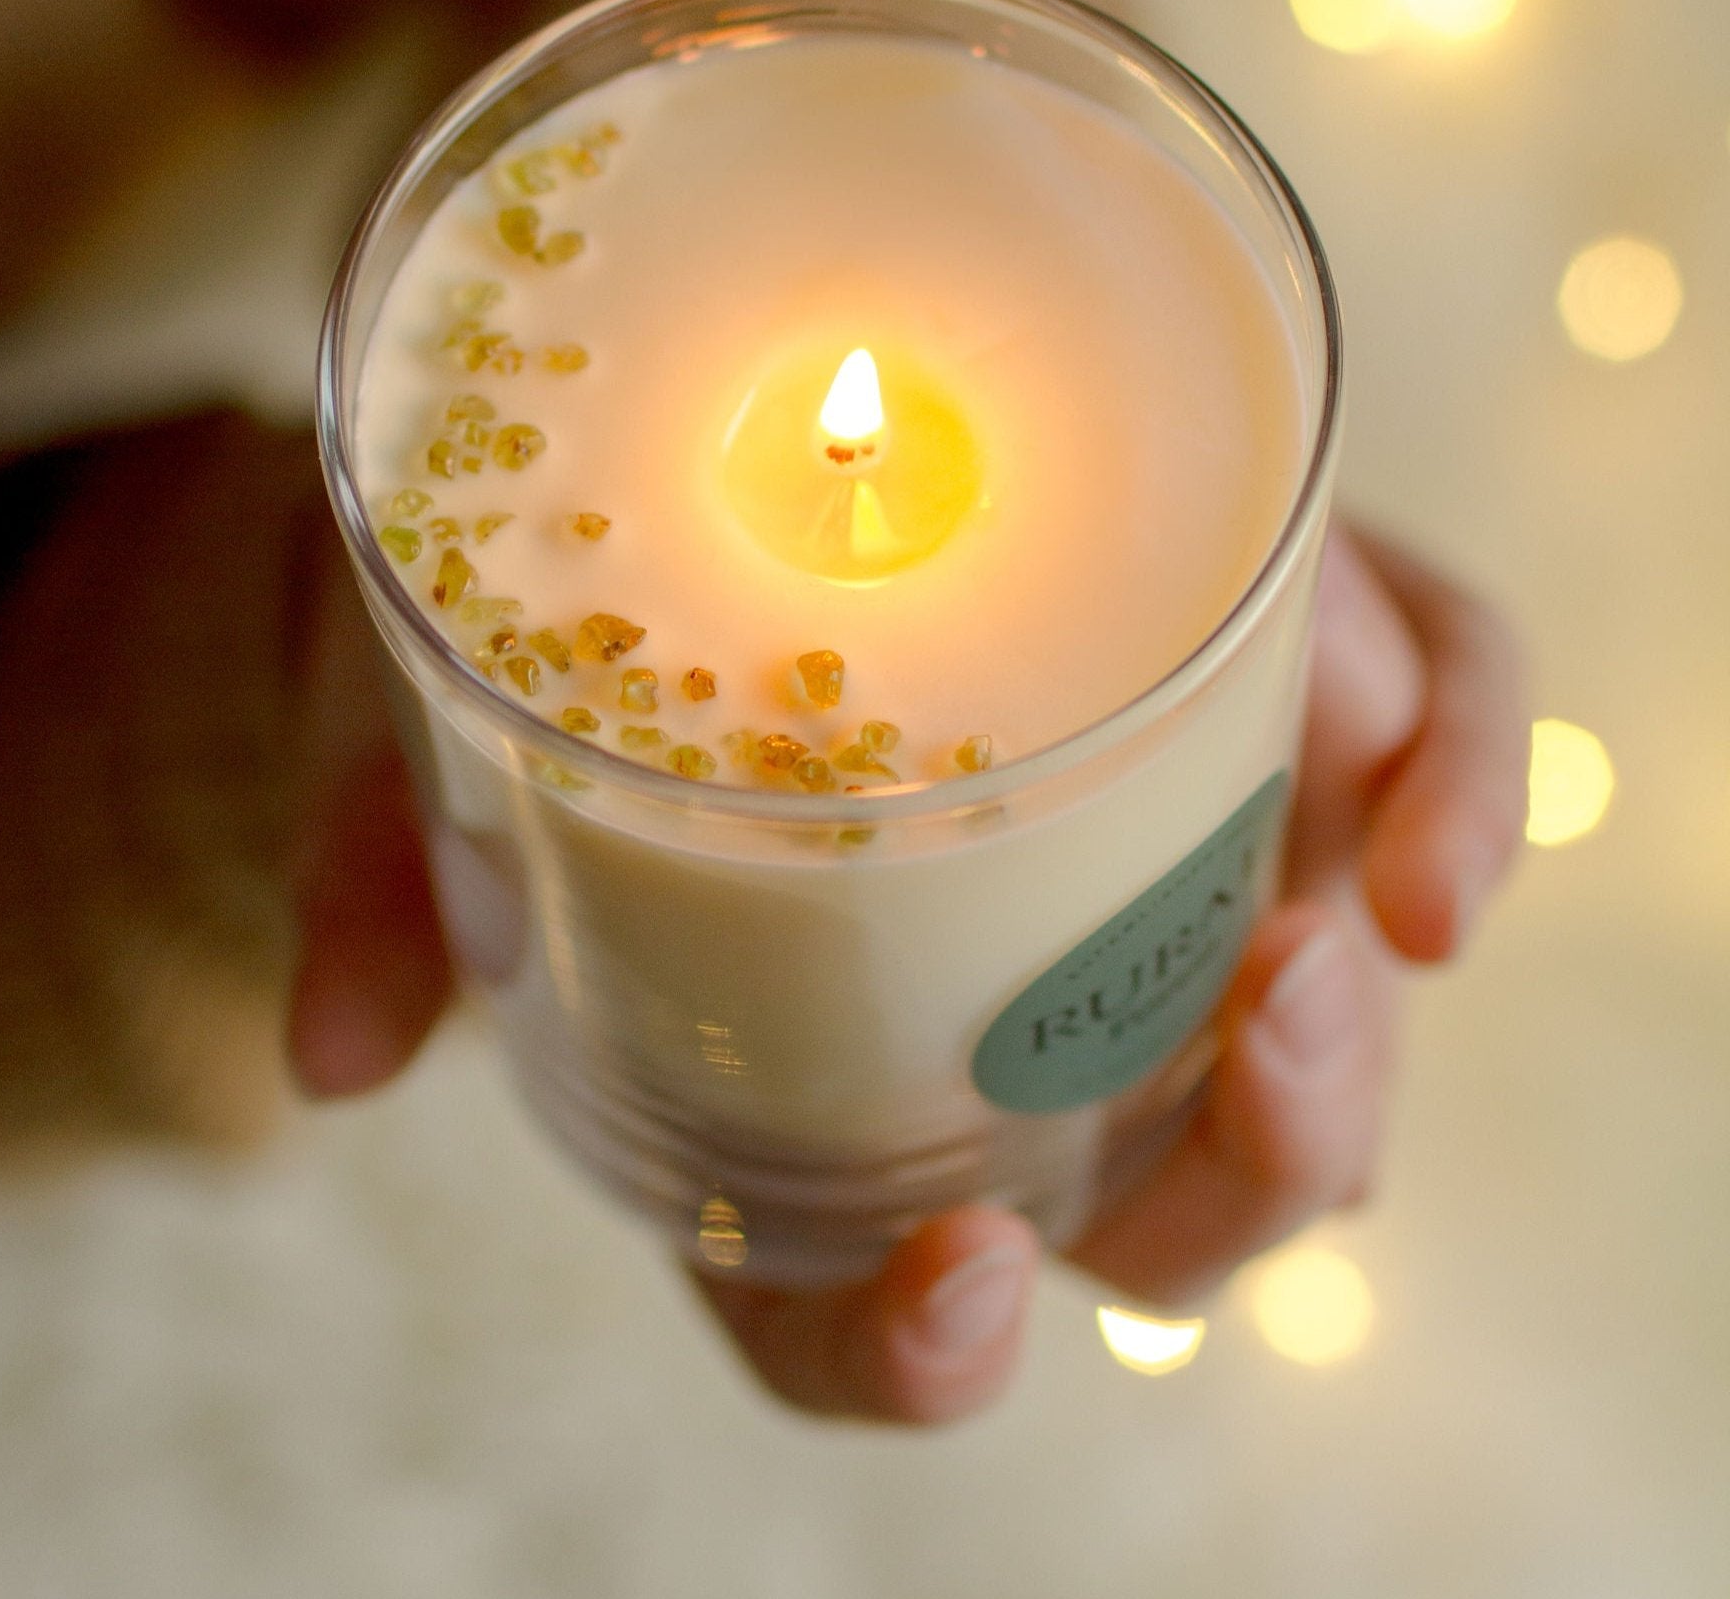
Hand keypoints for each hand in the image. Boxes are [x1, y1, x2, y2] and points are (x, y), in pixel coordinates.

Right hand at [286, 521, 1527, 1426]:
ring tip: (1368, 930)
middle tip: (1261, 1037)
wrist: (598, 424)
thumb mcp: (406, 710)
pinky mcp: (1202, 660)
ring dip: (1364, 1024)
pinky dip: (1442, 783)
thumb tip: (333, 1057)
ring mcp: (1108, 834)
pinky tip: (1410, 810)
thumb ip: (377, 868)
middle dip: (1242, 1170)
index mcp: (781, 1058)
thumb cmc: (503, 591)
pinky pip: (1382, 748)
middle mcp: (976, 987)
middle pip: (1144, 1191)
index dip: (906, 1351)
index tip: (950, 1280)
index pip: (847, 1295)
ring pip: (1296, 1018)